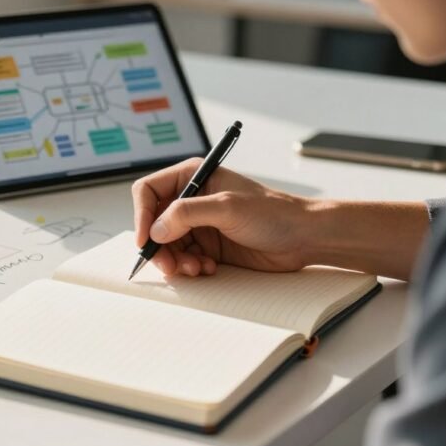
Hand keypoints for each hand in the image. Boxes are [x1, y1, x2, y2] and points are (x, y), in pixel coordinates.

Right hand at [131, 158, 311, 276]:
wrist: (303, 238)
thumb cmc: (274, 213)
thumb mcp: (227, 207)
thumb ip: (187, 214)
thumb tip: (156, 229)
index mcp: (193, 177)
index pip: (149, 192)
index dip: (141, 215)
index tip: (145, 239)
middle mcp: (192, 200)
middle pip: (153, 223)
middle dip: (158, 246)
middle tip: (169, 265)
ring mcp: (199, 224)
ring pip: (167, 245)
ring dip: (175, 261)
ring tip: (195, 268)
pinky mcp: (208, 246)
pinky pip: (183, 259)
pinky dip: (189, 267)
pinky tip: (208, 268)